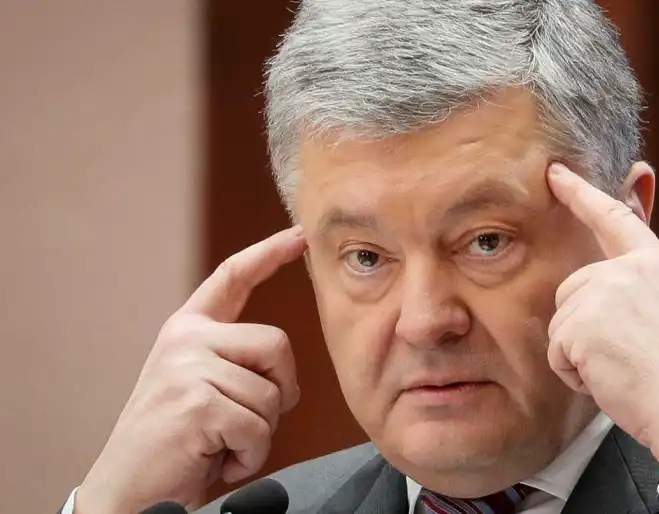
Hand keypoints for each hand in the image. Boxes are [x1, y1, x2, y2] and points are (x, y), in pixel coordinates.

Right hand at [75, 226, 306, 513]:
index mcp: (187, 331)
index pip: (233, 278)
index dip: (269, 253)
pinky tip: (215, 460)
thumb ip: (235, 362)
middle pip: (278, 345)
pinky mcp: (197, 401)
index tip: (299, 235)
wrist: (128, 494)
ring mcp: (188, 368)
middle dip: (279, 391)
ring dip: (259, 433)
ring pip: (273, 393)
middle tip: (244, 424)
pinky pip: (259, 428)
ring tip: (219, 445)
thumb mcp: (202, 389)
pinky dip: (249, 456)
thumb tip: (284, 361)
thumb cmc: (176, 448)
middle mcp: (186, 340)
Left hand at [545, 163, 658, 467]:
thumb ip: (652, 291)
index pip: (614, 218)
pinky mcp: (578, 324)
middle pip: (572, 291)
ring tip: (622, 370)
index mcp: (656, 266)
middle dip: (584, 327)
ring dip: (581, 355)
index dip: (583, 194)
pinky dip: (574, 375)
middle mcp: (626, 271)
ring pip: (562, 324)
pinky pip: (557, 353)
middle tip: (624, 357)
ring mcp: (600, 294)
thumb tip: (635, 295)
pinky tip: (607, 381)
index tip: (557, 173)